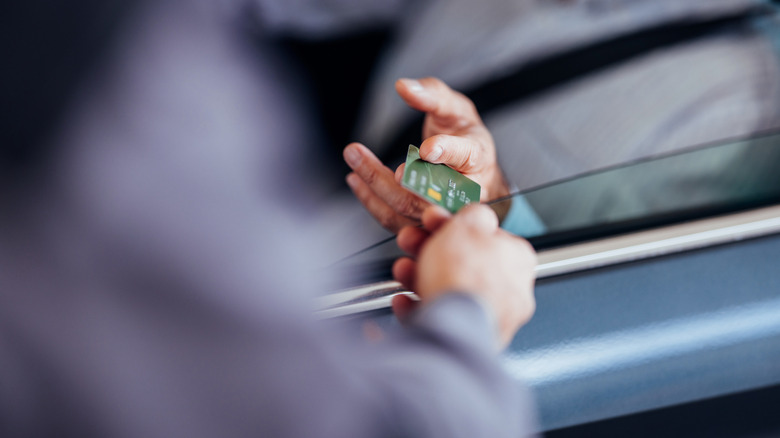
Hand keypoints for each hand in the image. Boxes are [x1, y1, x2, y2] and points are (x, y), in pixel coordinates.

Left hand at [344, 77, 510, 232]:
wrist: (479, 180)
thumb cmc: (467, 141)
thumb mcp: (456, 110)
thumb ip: (432, 95)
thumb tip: (403, 86)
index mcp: (479, 158)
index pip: (467, 155)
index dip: (447, 151)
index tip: (427, 149)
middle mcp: (465, 192)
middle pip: (425, 191)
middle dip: (384, 175)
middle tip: (355, 151)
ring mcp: (444, 213)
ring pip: (405, 207)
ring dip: (372, 185)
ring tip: (352, 158)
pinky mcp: (426, 226)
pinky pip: (395, 220)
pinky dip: (371, 201)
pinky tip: (356, 180)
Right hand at [392, 205, 536, 347]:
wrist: (454, 324)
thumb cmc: (465, 276)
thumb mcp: (466, 225)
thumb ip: (474, 215)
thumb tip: (476, 214)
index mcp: (517, 259)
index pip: (486, 236)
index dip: (454, 225)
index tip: (433, 221)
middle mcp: (511, 291)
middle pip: (464, 263)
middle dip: (431, 250)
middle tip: (412, 242)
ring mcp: (491, 318)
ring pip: (451, 291)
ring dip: (421, 277)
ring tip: (403, 271)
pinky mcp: (469, 339)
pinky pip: (442, 319)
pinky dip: (420, 308)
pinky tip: (406, 301)